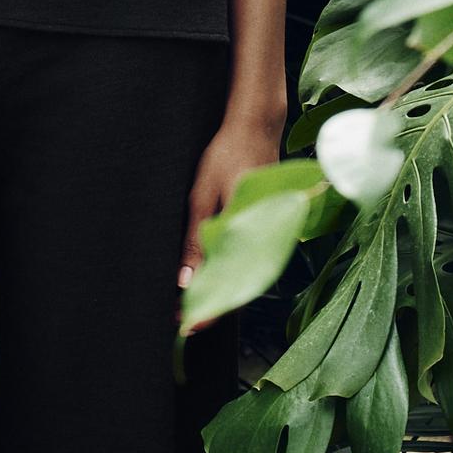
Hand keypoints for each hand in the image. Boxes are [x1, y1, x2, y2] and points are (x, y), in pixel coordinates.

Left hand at [177, 106, 285, 303]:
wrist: (257, 126)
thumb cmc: (227, 154)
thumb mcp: (203, 196)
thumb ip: (196, 239)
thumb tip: (185, 281)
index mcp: (251, 232)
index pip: (230, 285)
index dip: (208, 310)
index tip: (185, 326)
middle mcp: (268, 239)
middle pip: (241, 288)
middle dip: (211, 308)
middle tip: (179, 320)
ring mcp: (273, 235)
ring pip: (246, 277)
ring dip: (220, 293)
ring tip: (189, 306)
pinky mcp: (270, 230)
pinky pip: (250, 261)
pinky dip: (230, 274)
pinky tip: (209, 279)